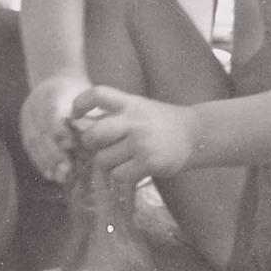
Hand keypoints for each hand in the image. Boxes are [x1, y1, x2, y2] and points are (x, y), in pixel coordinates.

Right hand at [19, 73, 90, 182]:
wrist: (55, 77)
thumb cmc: (79, 92)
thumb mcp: (87, 95)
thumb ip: (91, 114)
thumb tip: (100, 136)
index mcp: (54, 92)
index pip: (53, 112)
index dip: (59, 130)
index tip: (70, 145)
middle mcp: (37, 104)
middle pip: (43, 131)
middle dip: (54, 153)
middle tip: (67, 170)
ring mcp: (28, 115)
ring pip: (35, 141)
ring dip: (47, 162)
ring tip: (60, 177)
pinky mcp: (25, 127)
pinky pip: (30, 146)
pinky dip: (40, 162)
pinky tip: (50, 174)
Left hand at [69, 85, 197, 187]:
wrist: (196, 134)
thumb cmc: (161, 123)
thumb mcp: (139, 108)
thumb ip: (115, 115)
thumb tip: (81, 127)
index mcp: (130, 103)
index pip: (98, 94)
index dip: (80, 103)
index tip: (74, 114)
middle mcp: (134, 120)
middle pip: (94, 134)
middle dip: (91, 144)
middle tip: (100, 146)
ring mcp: (142, 142)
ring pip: (103, 160)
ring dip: (109, 163)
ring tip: (125, 159)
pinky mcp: (149, 162)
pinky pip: (119, 175)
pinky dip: (122, 176)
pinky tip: (135, 170)